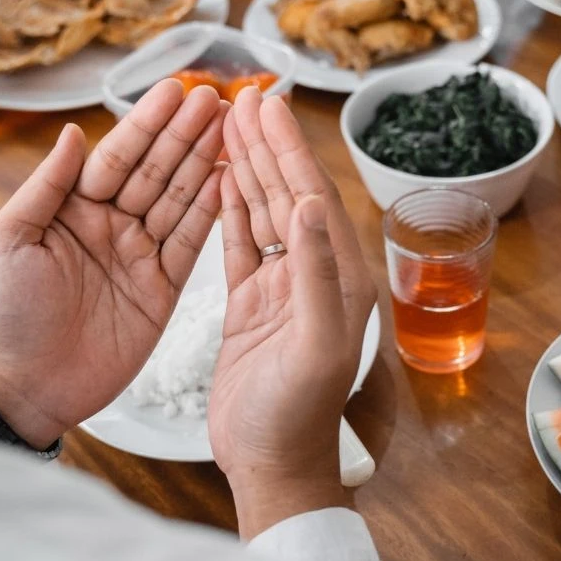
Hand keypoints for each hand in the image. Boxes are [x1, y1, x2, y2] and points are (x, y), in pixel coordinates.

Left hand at [0, 81, 226, 446]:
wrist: (29, 386)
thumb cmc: (7, 315)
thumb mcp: (10, 241)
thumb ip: (46, 186)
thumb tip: (73, 132)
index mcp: (73, 209)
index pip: (117, 156)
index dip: (147, 124)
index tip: (174, 90)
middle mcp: (111, 225)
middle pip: (156, 170)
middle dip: (185, 133)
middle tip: (216, 98)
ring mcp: (140, 255)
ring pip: (179, 200)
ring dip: (205, 163)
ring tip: (232, 128)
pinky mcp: (163, 289)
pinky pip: (191, 244)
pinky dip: (213, 214)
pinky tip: (232, 181)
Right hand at [209, 89, 375, 538]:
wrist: (269, 466)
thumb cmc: (296, 416)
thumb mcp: (313, 344)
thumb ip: (313, 273)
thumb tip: (305, 204)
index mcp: (338, 279)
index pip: (312, 198)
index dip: (290, 149)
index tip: (268, 104)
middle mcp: (314, 277)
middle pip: (289, 194)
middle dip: (270, 144)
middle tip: (246, 94)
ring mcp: (281, 290)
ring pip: (264, 214)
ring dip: (250, 167)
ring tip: (230, 122)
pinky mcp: (251, 308)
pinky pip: (241, 247)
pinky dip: (231, 211)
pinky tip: (221, 179)